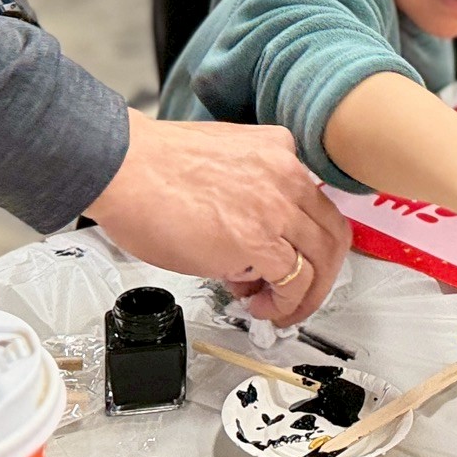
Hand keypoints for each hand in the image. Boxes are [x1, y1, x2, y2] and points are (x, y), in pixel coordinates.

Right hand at [86, 112, 348, 326]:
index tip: (296, 261)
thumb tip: (253, 245)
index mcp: (279, 149)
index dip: (309, 242)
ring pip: (320, 261)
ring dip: (302, 295)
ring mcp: (276, 206)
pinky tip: (257, 305)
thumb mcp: (223, 161)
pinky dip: (283, 303)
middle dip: (319, 275)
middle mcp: (286, 174)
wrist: (124, 167)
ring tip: (273, 307)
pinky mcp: (257, 239)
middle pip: (333, 234)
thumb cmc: (153, 167)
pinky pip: (292, 281)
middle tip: (298, 295)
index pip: (318, 203)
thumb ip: (252, 193)